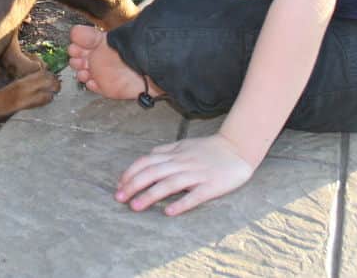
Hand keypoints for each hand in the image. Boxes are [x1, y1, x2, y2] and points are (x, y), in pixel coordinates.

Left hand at [115, 133, 255, 215]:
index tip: (119, 186)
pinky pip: (195, 195)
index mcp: (175, 154)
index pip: (147, 161)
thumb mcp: (184, 145)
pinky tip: (169, 212)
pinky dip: (181, 203)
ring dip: (151, 195)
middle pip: (154, 172)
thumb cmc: (208, 149)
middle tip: (119, 198)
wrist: (237, 148)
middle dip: (134, 185)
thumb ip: (166, 151)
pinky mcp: (211, 186)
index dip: (131, 173)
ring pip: (170, 183)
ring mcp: (197, 174)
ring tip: (136, 206)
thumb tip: (148, 156)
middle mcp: (183, 162)